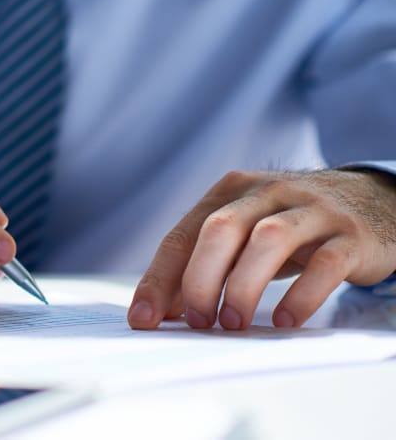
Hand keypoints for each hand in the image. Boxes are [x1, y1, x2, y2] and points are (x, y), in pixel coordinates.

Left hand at [129, 169, 395, 330]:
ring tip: (234, 324)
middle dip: (200, 280)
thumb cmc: (292, 228)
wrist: (372, 201)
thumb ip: (205, 264)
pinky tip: (284, 321)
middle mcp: (268, 192)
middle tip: (198, 322)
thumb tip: (163, 311)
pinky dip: (301, 295)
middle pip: (220, 229)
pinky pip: (324, 263)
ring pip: (269, 239)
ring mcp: (312, 209)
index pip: (182, 235)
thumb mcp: (245, 234)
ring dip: (244, 286)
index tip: (143, 318)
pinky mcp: (349, 235)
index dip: (159, 279)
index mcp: (230, 191)